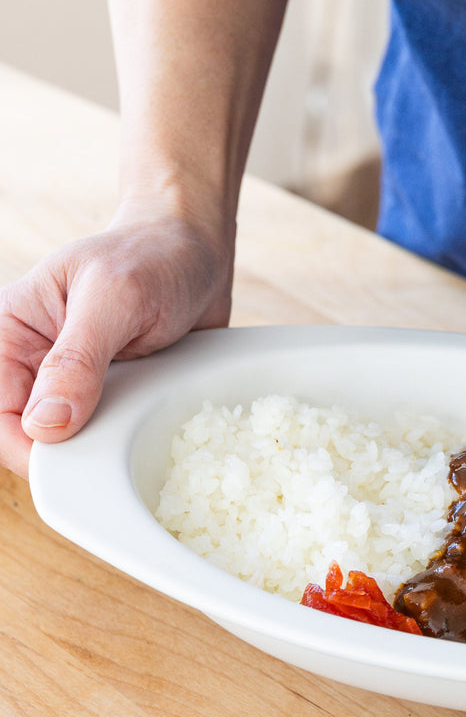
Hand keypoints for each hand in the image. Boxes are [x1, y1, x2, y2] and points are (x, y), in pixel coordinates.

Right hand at [0, 209, 232, 477]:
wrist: (197, 250)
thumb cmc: (152, 258)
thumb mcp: (114, 300)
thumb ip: (78, 360)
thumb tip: (46, 424)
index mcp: (12, 332)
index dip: (26, 446)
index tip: (69, 466)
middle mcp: (38, 362)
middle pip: (30, 435)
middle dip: (67, 455)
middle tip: (113, 457)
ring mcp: (79, 382)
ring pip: (73, 442)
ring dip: (102, 451)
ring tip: (136, 439)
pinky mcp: (116, 395)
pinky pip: (112, 435)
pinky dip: (129, 442)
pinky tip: (151, 436)